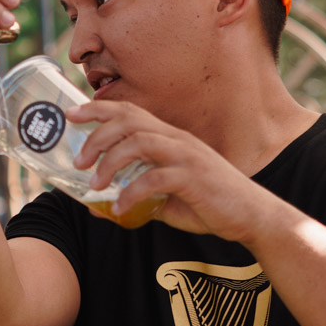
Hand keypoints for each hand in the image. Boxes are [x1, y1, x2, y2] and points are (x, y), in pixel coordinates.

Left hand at [69, 100, 286, 243]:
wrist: (253, 216)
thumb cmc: (210, 204)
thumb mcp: (166, 199)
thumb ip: (136, 197)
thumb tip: (100, 207)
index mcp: (170, 138)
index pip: (130, 112)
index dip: (99, 109)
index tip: (72, 114)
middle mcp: (177, 140)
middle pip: (129, 122)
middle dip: (97, 135)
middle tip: (78, 161)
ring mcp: (187, 156)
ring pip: (139, 144)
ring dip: (110, 163)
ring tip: (95, 185)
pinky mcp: (194, 177)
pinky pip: (154, 179)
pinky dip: (132, 192)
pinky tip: (120, 208)